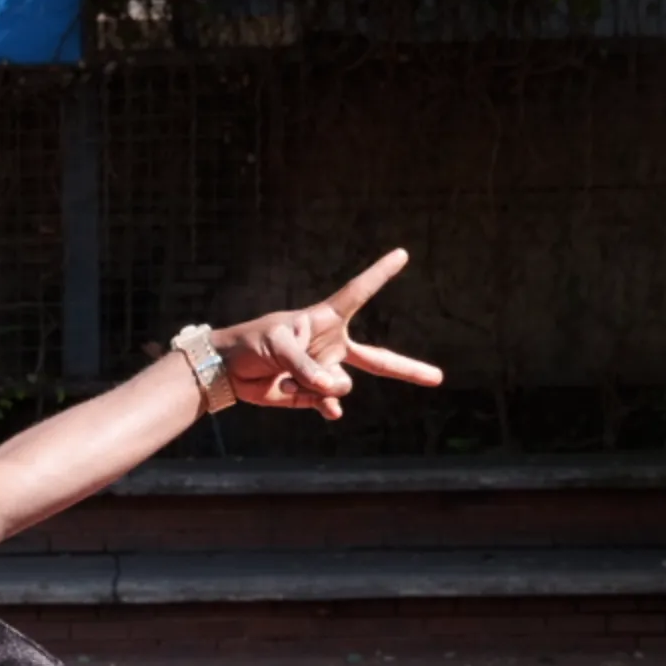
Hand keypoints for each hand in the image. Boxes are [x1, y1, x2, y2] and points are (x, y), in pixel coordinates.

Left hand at [208, 249, 442, 419]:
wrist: (227, 371)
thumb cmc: (251, 343)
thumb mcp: (277, 346)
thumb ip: (306, 368)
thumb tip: (335, 391)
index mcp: (324, 320)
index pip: (357, 293)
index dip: (379, 274)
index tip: (401, 253)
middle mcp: (331, 346)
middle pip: (378, 359)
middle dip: (408, 370)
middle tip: (438, 378)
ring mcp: (324, 372)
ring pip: (342, 385)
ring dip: (320, 386)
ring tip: (290, 377)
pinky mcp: (311, 394)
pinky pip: (330, 404)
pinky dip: (328, 408)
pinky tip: (329, 411)